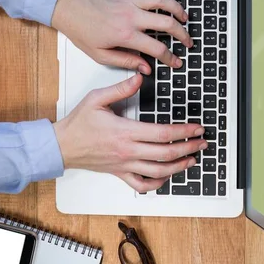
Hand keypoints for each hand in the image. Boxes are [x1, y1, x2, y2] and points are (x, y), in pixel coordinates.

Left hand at [51, 0, 191, 73]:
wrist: (66, 8)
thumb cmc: (80, 30)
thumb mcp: (101, 55)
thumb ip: (125, 61)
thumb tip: (144, 67)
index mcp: (126, 35)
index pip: (157, 48)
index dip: (170, 57)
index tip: (176, 62)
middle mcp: (131, 16)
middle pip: (167, 23)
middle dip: (183, 34)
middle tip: (188, 41)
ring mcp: (129, 0)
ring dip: (176, 7)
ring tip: (183, 16)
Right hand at [53, 74, 206, 192]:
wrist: (62, 146)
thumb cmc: (78, 124)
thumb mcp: (97, 98)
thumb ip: (121, 89)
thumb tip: (139, 78)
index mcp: (125, 132)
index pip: (162, 133)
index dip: (184, 131)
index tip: (196, 128)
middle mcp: (127, 151)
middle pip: (166, 154)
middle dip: (188, 148)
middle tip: (202, 142)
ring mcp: (124, 165)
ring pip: (158, 171)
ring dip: (179, 166)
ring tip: (192, 159)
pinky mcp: (119, 173)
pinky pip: (141, 184)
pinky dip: (157, 183)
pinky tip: (166, 177)